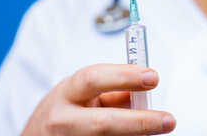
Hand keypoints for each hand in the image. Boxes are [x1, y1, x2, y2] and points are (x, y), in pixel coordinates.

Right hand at [22, 64, 175, 134]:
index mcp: (67, 93)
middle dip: (139, 122)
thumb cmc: (67, 108)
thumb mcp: (84, 93)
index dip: (124, 77)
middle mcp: (63, 119)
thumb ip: (113, 92)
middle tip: (168, 120)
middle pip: (103, 123)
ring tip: (155, 129)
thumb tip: (144, 94)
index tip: (152, 77)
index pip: (94, 79)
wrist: (37, 135)